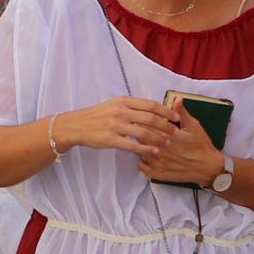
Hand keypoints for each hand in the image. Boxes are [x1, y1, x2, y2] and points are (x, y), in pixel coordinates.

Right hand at [52, 98, 175, 159]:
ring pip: (144, 133)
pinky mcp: (111, 139)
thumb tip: (152, 109)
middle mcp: (121, 112)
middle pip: (150, 118)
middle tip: (175, 132)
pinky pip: (132, 145)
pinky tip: (154, 152)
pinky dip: (146, 149)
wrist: (77, 125)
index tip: (176, 117)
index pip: (151, 105)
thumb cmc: (98, 115)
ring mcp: (116, 126)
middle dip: (166, 126)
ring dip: (159, 139)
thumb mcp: (114, 104)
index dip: (166, 112)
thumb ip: (132, 106)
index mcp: (124, 101)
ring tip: (168, 144)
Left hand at [135, 95, 223, 187]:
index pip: (148, 125)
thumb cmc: (201, 145)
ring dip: (139, 146)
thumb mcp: (194, 126)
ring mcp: (160, 163)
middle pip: (141, 138)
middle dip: (139, 132)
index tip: (142, 118)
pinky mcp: (159, 174)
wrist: (207, 167)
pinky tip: (145, 157)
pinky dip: (141, 161)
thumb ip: (182, 113)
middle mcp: (162, 149)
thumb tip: (176, 99)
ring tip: (142, 143)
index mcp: (169, 135)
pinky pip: (142, 167)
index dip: (143, 121)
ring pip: (140, 152)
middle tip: (139, 129)